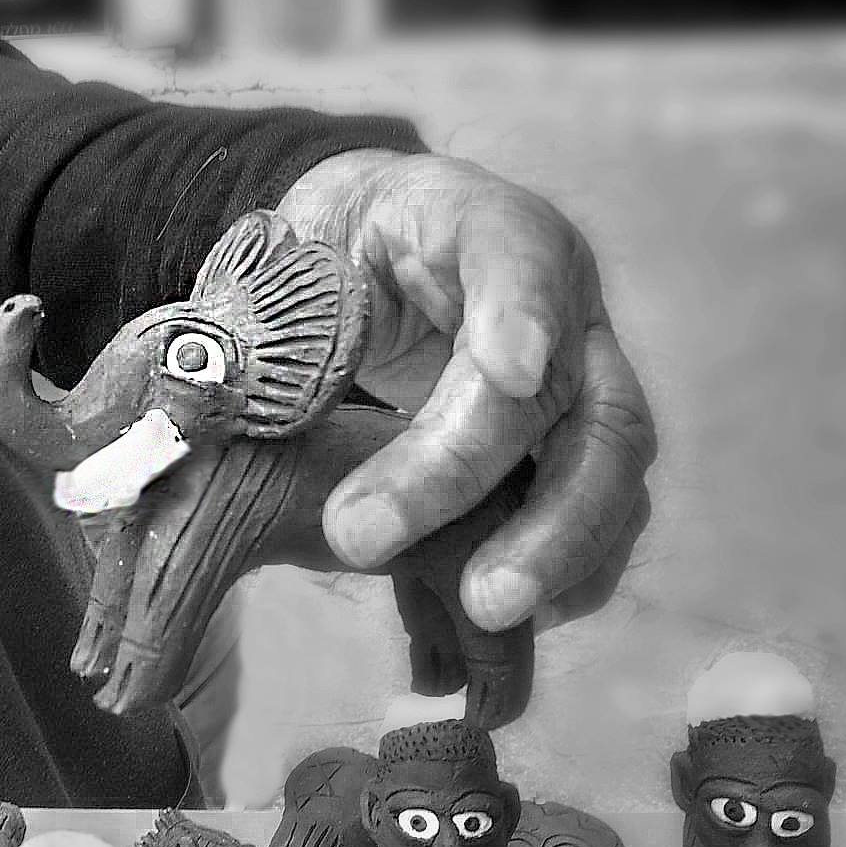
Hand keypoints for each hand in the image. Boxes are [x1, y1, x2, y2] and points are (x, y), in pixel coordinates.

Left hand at [278, 150, 655, 633]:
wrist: (365, 240)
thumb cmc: (328, 246)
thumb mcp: (294, 251)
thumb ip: (281, 315)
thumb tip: (237, 398)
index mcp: (486, 227)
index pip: (517, 256)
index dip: (522, 312)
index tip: (510, 370)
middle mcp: (559, 300)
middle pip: (581, 397)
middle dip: (538, 498)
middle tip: (477, 585)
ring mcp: (578, 372)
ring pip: (608, 462)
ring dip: (559, 548)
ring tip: (488, 610)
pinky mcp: (568, 437)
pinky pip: (598, 507)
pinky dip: (567, 568)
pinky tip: (507, 619)